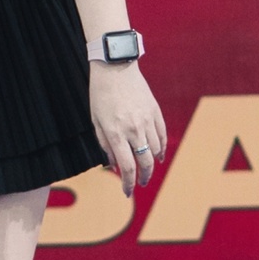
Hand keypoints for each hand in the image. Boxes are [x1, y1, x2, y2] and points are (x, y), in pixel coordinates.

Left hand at [90, 61, 166, 197]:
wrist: (115, 67)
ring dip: (152, 163)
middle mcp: (133, 129)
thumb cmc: (100, 94)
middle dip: (143, 178)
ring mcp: (147, 120)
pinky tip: (158, 156)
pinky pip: (162, 136)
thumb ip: (105, 145)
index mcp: (115, 133)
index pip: (126, 167)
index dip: (128, 183)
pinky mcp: (155, 112)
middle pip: (145, 162)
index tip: (127, 192)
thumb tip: (114, 165)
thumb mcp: (96, 121)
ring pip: (156, 151)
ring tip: (146, 168)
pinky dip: (162, 149)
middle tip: (140, 184)